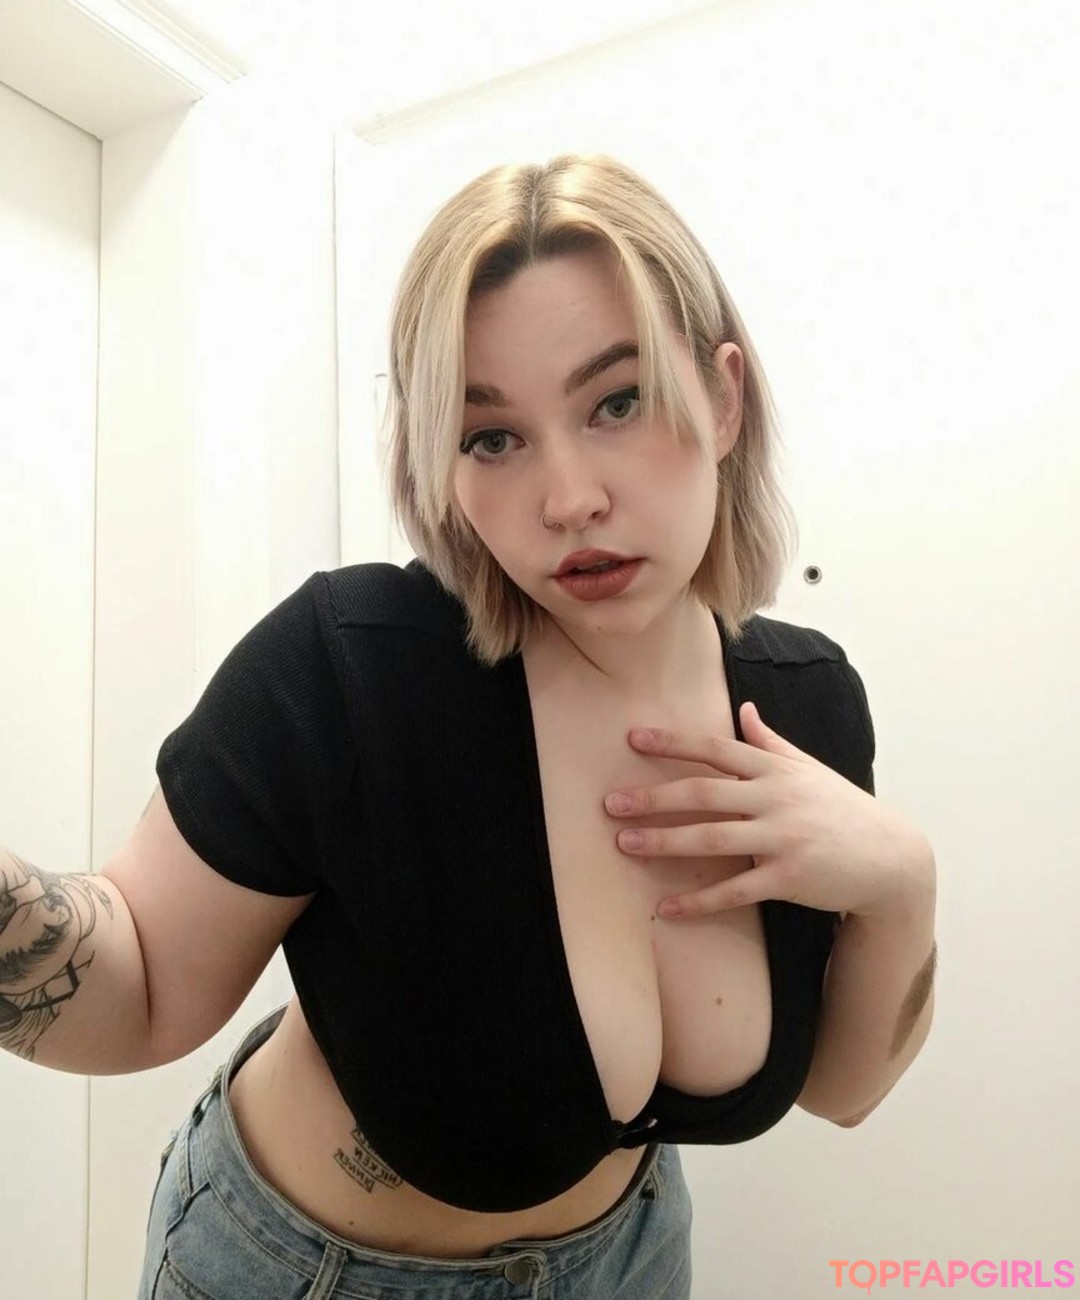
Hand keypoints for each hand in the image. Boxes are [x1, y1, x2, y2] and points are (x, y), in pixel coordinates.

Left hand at [606, 702, 933, 920]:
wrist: (891, 858)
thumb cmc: (842, 808)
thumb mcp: (809, 769)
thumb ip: (771, 742)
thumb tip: (744, 710)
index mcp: (775, 769)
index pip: (714, 749)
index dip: (672, 743)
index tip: (632, 739)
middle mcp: (775, 799)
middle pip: (703, 794)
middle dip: (653, 797)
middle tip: (611, 803)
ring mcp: (782, 839)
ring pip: (711, 840)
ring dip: (663, 842)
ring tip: (624, 844)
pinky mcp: (788, 879)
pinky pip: (734, 891)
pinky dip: (697, 901)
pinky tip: (666, 907)